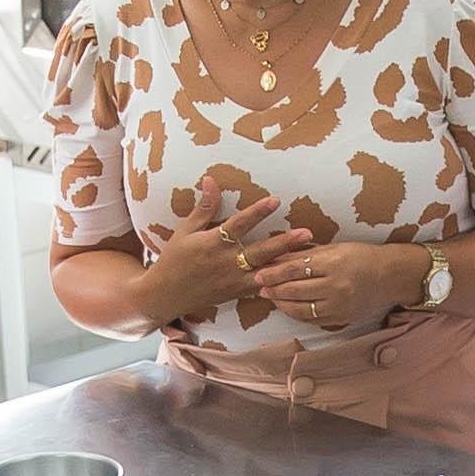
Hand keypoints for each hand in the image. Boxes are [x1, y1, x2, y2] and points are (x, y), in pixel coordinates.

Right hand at [147, 186, 314, 327]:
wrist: (165, 295)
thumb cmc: (173, 259)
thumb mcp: (185, 231)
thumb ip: (203, 207)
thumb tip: (210, 180)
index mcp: (212, 244)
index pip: (238, 225)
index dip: (257, 212)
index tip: (275, 200)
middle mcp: (225, 263)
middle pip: (259, 252)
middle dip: (283, 243)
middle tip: (306, 233)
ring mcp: (233, 281)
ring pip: (265, 273)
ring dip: (287, 265)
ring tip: (309, 258)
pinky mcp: (236, 293)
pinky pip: (261, 290)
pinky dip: (278, 285)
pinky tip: (297, 280)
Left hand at [246, 234, 419, 333]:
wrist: (390, 276)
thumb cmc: (361, 256)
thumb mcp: (334, 248)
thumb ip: (306, 253)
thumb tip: (277, 257)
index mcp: (333, 263)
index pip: (295, 268)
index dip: (274, 272)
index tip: (259, 272)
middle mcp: (336, 286)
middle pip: (295, 290)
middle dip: (273, 288)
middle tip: (258, 286)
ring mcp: (339, 305)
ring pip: (300, 309)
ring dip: (281, 304)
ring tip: (270, 297)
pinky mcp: (341, 319)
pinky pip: (312, 319)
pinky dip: (296, 314)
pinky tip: (288, 307)